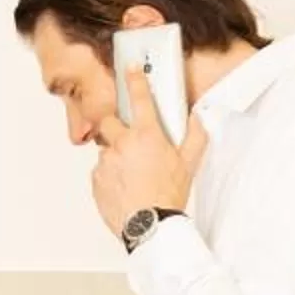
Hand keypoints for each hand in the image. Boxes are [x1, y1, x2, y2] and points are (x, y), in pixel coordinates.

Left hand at [91, 67, 208, 239]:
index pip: (140, 98)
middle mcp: (122, 144)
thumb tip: (199, 118)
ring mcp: (106, 162)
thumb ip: (195, 136)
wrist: (150, 225)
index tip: (130, 68)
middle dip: (116, 127)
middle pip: (109, 122)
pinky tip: (125, 187)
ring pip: (106, 151)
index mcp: (146, 135)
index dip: (135, 80)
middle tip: (130, 142)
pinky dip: (110, 176)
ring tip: (133, 176)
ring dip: (116, 158)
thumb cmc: (168, 195)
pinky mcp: (95, 179)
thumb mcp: (189, 164)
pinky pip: (100, 172)